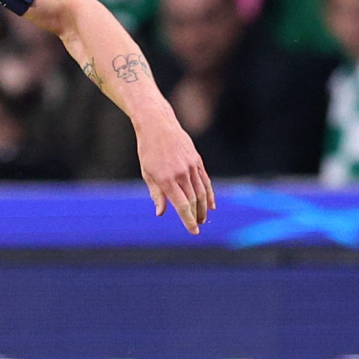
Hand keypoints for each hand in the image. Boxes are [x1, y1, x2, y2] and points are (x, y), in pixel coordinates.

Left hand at [137, 118, 214, 233]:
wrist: (158, 126)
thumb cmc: (148, 151)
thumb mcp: (147, 173)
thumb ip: (156, 194)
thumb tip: (161, 213)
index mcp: (166, 179)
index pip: (182, 205)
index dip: (188, 220)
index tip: (194, 231)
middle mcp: (181, 174)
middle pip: (194, 201)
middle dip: (196, 216)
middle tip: (197, 226)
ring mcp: (191, 167)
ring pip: (202, 192)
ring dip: (204, 208)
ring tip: (203, 219)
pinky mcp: (197, 160)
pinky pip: (206, 181)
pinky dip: (210, 194)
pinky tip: (211, 204)